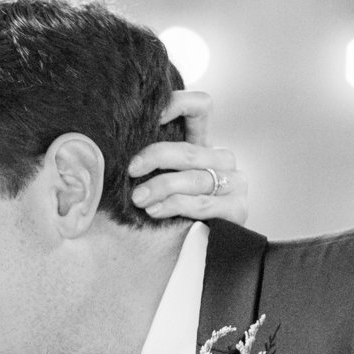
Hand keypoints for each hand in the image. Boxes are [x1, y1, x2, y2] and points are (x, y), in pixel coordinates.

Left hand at [129, 90, 248, 224]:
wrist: (198, 250)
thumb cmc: (172, 212)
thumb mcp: (160, 180)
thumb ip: (151, 163)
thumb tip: (116, 148)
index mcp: (203, 145)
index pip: (201, 107)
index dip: (179, 103)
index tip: (152, 116)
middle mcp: (222, 159)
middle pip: (189, 149)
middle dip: (156, 157)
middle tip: (132, 170)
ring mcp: (234, 183)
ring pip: (193, 178)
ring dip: (161, 187)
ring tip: (139, 199)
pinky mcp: (237, 208)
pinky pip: (201, 203)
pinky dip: (174, 205)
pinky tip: (155, 211)